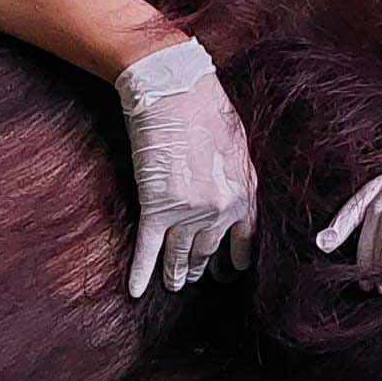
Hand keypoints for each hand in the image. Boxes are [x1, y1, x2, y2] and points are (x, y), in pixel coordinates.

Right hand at [115, 38, 257, 297]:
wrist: (175, 91)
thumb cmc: (206, 106)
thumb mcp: (237, 143)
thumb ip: (237, 174)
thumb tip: (231, 189)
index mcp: (245, 192)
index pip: (245, 238)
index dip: (237, 257)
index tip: (233, 270)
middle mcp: (220, 209)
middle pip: (209, 249)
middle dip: (201, 267)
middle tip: (196, 279)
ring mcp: (189, 212)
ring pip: (181, 254)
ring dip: (176, 274)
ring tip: (174, 286)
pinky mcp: (157, 207)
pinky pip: (148, 249)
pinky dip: (142, 272)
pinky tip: (137, 290)